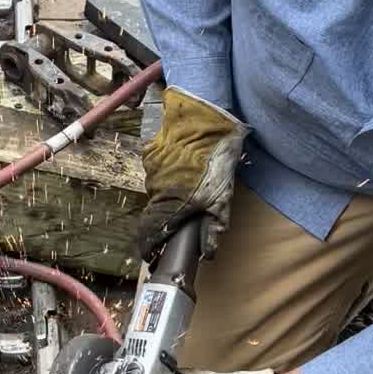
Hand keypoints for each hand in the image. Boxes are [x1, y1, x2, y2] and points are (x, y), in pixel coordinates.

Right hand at [137, 88, 248, 261]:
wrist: (204, 120)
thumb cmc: (215, 160)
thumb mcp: (222, 197)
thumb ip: (215, 225)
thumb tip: (209, 250)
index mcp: (169, 205)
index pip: (149, 233)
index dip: (150, 245)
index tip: (152, 253)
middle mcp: (154, 190)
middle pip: (155, 211)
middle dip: (166, 216)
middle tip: (183, 214)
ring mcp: (150, 170)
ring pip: (157, 189)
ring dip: (169, 193)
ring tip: (187, 188)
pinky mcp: (150, 153)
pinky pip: (157, 170)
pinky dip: (168, 174)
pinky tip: (183, 169)